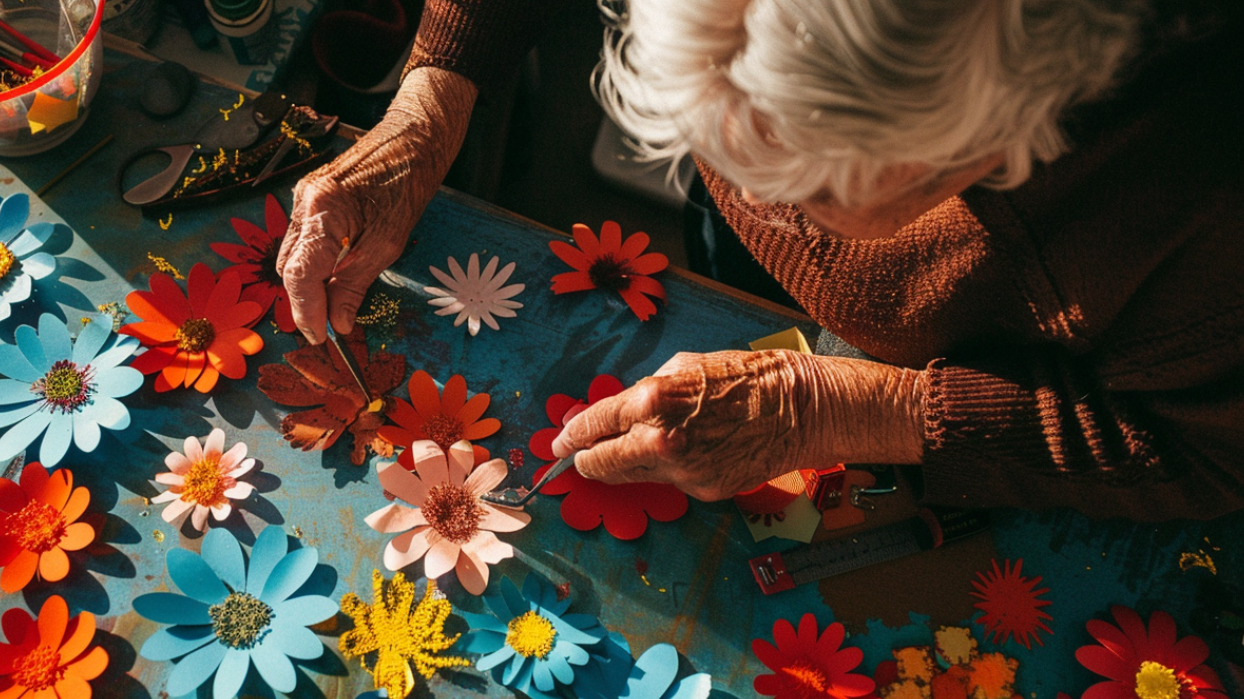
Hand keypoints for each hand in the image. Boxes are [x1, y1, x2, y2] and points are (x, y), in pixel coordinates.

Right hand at [277, 67, 476, 342]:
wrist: (415, 136)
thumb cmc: (408, 183)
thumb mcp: (388, 243)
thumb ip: (356, 284)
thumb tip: (338, 323)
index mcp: (321, 211)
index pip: (300, 277)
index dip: (307, 313)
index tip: (320, 339)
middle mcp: (303, 202)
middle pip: (288, 269)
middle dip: (304, 302)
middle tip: (327, 330)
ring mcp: (303, 197)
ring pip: (292, 256)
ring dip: (308, 285)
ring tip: (332, 309)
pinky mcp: (312, 196)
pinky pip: (302, 240)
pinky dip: (314, 264)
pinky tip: (333, 278)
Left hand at [550, 350, 925, 500]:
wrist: (799, 408)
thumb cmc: (744, 376)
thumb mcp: (684, 365)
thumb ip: (645, 392)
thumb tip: (619, 410)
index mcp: (651, 401)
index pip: (591, 427)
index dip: (569, 437)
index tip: (558, 443)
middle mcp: (659, 442)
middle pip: (599, 465)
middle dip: (583, 461)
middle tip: (576, 458)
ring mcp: (681, 472)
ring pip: (631, 477)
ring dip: (623, 465)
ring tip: (630, 450)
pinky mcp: (702, 491)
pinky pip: (668, 482)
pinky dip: (665, 470)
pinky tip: (684, 451)